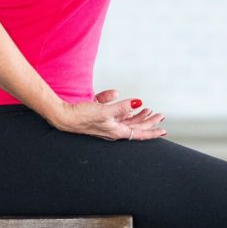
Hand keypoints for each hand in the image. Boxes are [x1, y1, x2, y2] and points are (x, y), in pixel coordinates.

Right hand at [52, 88, 166, 140]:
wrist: (62, 116)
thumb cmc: (82, 117)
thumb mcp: (104, 111)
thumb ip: (122, 107)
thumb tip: (138, 102)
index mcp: (116, 131)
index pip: (138, 132)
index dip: (151, 131)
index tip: (163, 130)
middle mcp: (112, 129)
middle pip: (134, 126)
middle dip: (148, 121)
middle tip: (159, 115)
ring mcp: (104, 123)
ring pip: (124, 119)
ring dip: (136, 114)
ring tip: (146, 109)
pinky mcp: (97, 116)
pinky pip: (110, 109)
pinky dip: (114, 102)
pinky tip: (116, 94)